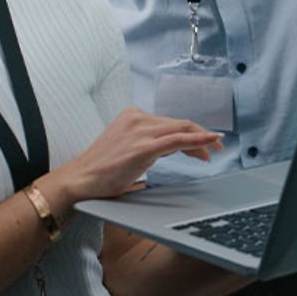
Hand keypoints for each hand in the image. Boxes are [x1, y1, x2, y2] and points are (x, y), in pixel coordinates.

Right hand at [55, 107, 222, 202]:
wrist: (81, 179)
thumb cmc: (102, 169)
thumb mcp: (129, 148)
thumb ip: (149, 142)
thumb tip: (173, 147)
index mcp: (133, 116)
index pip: (170, 123)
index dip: (191, 133)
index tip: (203, 144)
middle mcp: (137, 118)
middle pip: (179, 124)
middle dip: (201, 136)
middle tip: (215, 148)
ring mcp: (140, 131)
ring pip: (181, 130)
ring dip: (202, 140)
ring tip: (214, 151)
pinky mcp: (143, 147)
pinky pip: (178, 140)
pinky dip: (198, 140)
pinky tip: (211, 141)